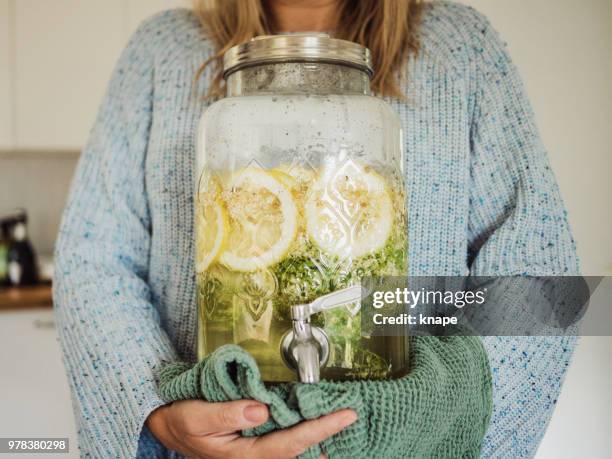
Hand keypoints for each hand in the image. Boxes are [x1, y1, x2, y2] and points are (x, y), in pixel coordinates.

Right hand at [146, 399, 356, 458]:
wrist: (169, 427)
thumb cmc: (182, 420)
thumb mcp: (197, 416)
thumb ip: (228, 413)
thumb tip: (263, 410)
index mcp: (244, 455)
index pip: (291, 444)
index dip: (321, 430)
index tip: (346, 415)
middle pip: (301, 452)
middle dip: (329, 437)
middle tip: (354, 416)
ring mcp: (257, 454)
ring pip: (297, 450)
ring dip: (321, 437)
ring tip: (345, 419)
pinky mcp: (257, 445)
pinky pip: (288, 442)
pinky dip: (307, 435)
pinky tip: (320, 424)